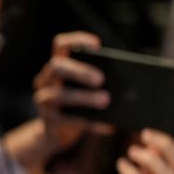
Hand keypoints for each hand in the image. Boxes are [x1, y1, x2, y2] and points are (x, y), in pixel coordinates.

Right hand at [18, 31, 111, 168]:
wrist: (59, 132)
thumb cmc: (80, 104)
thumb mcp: (88, 89)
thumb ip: (100, 81)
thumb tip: (129, 85)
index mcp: (58, 66)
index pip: (61, 45)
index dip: (76, 41)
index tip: (97, 46)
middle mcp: (45, 80)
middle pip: (57, 66)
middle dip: (79, 71)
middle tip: (101, 79)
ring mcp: (43, 100)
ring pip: (59, 94)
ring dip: (83, 97)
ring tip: (105, 100)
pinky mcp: (48, 121)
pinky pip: (68, 120)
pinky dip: (90, 123)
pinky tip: (108, 126)